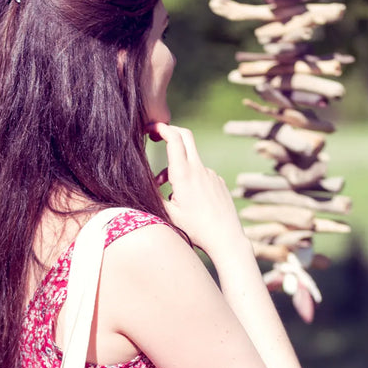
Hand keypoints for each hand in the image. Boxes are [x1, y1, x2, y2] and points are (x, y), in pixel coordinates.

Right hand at [148, 122, 245, 258]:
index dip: (161, 128)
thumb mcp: (169, 215)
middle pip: (186, 136)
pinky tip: (190, 202)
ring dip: (177, 169)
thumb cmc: (196, 229)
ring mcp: (211, 174)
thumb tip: (141, 186)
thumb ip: (153, 196)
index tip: (151, 128)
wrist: (226, 238)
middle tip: (157, 136)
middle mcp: (199, 169)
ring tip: (170, 195)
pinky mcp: (219, 182)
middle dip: (170, 132)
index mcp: (184, 174)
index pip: (174, 138)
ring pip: (190, 161)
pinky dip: (190, 180)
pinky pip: (201, 174)